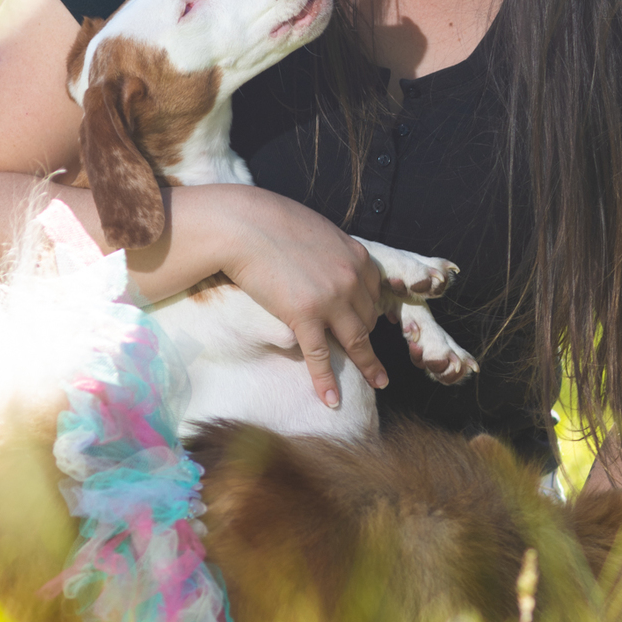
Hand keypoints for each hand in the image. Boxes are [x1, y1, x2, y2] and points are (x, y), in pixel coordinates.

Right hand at [218, 187, 387, 406]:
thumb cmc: (272, 221)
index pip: (374, 294)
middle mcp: (352, 280)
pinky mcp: (304, 316)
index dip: (370, 312)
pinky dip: (327, 381)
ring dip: (368, 366)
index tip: (370, 324)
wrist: (244, 225)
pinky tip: (332, 400)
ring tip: (377, 383)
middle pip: (368, 319)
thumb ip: (332, 252)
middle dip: (367, 337)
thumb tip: (330, 264)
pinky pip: (320, 356)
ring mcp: (331, 300)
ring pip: (356, 342)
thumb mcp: (318, 231)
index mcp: (357, 257)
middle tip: (368, 355)